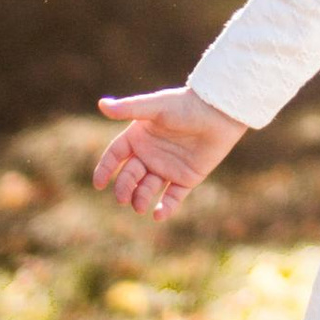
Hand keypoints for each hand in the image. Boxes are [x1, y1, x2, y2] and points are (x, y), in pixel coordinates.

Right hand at [93, 84, 243, 222]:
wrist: (219, 113)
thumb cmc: (186, 105)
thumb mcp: (156, 107)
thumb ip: (130, 108)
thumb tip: (101, 105)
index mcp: (139, 137)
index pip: (115, 155)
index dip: (105, 169)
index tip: (99, 184)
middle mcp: (150, 154)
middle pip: (130, 176)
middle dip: (125, 188)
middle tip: (123, 198)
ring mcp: (167, 168)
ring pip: (148, 189)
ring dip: (141, 198)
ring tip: (140, 207)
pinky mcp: (186, 179)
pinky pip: (173, 198)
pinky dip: (165, 208)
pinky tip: (158, 215)